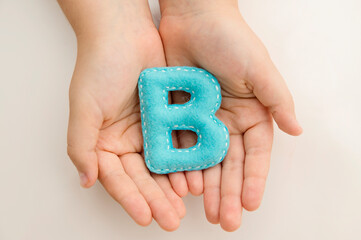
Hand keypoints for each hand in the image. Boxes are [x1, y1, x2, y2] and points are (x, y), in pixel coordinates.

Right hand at [59, 0, 184, 230]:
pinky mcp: (166, 119)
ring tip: (185, 205)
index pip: (117, 178)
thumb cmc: (99, 67)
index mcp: (103, 142)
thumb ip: (82, 146)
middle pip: (142, 177)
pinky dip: (184, 161)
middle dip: (156, 199)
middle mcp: (125, 140)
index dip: (131, 199)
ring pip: (161, 165)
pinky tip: (194, 176)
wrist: (124, 33)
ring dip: (172, 186)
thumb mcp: (84, 107)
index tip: (146, 217)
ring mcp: (147, 131)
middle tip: (171, 219)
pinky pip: (177, 144)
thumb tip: (86, 181)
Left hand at [159, 0, 301, 230]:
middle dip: (228, 192)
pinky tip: (182, 186)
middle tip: (225, 219)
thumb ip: (277, 100)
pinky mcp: (180, 115)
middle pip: (230, 164)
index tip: (250, 203)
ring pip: (205, 161)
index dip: (253, 179)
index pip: (255, 153)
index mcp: (251, 112)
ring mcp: (203, 120)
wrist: (192, 16)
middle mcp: (229, 121)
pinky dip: (182, 166)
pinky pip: (180, 146)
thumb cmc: (230, 38)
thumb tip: (297, 130)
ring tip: (205, 211)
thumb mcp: (258, 68)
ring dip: (206, 186)